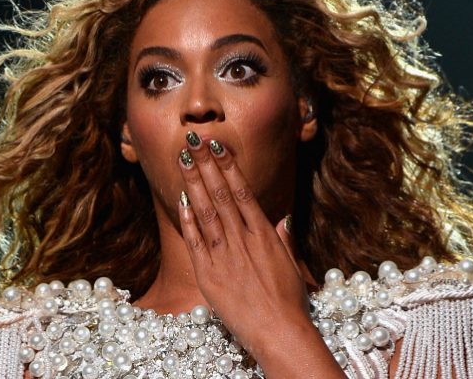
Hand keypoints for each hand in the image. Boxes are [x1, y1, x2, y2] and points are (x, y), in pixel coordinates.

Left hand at [175, 130, 310, 355]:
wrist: (279, 332)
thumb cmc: (290, 303)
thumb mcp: (292, 267)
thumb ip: (284, 241)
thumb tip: (284, 220)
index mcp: (265, 235)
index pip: (243, 191)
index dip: (228, 166)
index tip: (218, 147)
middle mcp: (243, 240)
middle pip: (221, 193)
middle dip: (206, 165)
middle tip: (194, 140)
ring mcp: (224, 256)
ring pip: (206, 211)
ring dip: (193, 183)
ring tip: (184, 159)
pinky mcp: (209, 275)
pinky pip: (195, 241)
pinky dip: (188, 219)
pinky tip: (181, 200)